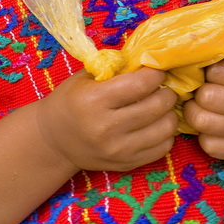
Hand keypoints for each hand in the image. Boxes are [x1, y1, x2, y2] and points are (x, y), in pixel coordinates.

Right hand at [35, 67, 178, 171]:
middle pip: (156, 106)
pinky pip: (162, 148)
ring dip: (169, 113)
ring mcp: (118, 150)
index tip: (156, 71)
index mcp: (95, 100)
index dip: (155, 74)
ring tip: (161, 106)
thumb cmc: (70, 101)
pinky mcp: (126, 164)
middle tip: (163, 87)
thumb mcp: (85, 77)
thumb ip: (115, 67)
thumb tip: (148, 60)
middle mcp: (107, 127)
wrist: (54, 140)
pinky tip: (156, 124)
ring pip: (165, 129)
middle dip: (167, 92)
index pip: (140, 84)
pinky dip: (166, 134)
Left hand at [182, 46, 223, 160]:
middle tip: (204, 89)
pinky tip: (215, 123)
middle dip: (199, 91)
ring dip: (196, 112)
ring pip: (202, 123)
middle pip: (205, 98)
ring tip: (203, 106)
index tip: (214, 72)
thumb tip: (190, 52)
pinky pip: (208, 145)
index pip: (215, 72)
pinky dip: (205, 134)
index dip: (209, 70)